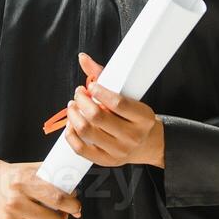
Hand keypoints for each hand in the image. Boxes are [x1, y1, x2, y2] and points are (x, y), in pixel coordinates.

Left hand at [64, 52, 165, 167]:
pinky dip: (70, 134)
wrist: (147, 144)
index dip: (99, 91)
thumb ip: (105, 75)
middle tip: (79, 94)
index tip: (91, 85)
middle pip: (97, 116)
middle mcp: (132, 136)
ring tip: (73, 106)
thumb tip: (83, 58)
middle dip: (82, 100)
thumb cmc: (135, 117)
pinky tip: (71, 124)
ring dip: (73, 114)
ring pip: (86, 130)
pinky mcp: (106, 160)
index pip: (117, 103)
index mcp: (143, 118)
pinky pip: (80, 148)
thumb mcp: (129, 96)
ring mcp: (118, 151)